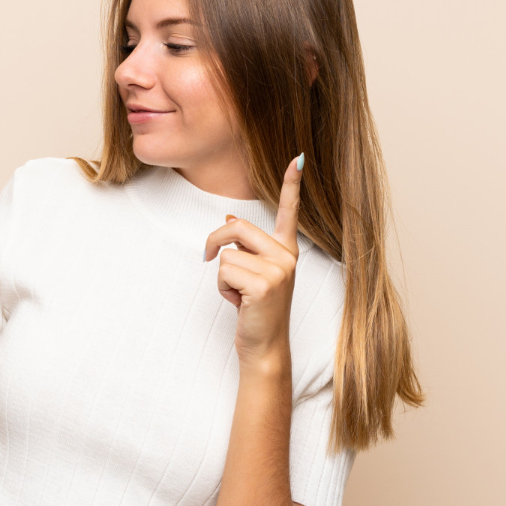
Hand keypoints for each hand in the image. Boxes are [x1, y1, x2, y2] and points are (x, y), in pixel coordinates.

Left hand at [202, 156, 302, 365]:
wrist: (265, 347)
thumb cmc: (256, 311)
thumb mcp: (252, 274)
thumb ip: (245, 247)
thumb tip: (228, 215)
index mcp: (286, 251)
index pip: (288, 212)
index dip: (292, 185)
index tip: (297, 159)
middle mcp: (287, 257)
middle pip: (237, 226)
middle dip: (215, 241)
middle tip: (208, 257)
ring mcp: (279, 270)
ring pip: (227, 253)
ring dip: (222, 276)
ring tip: (239, 294)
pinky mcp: (265, 284)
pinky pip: (225, 271)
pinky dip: (222, 288)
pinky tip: (239, 303)